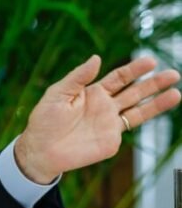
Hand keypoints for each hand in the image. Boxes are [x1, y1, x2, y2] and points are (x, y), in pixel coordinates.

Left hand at [15, 55, 180, 183]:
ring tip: (176, 93)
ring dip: (157, 103)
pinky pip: (128, 129)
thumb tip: (96, 58)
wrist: (40, 150)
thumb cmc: (44, 120)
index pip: (119, 78)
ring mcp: (110, 124)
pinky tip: (152, 111)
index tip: (150, 61)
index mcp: (92, 92)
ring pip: (138, 110)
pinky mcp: (111, 141)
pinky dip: (142, 121)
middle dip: (154, 83)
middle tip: (173, 74)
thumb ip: (78, 77)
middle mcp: (105, 106)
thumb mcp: (58, 94)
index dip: (134, 69)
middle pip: (134, 92)